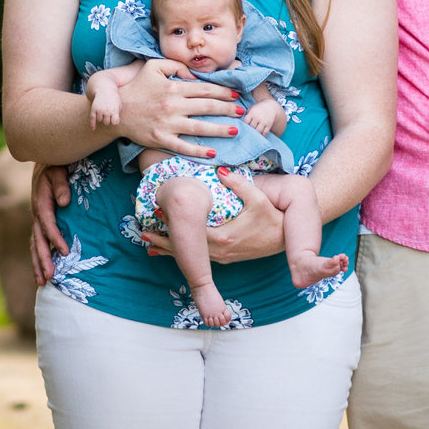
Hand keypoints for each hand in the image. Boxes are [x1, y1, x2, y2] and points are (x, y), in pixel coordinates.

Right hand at [29, 162, 71, 284]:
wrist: (46, 159)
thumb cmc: (56, 163)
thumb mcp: (58, 168)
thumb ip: (61, 183)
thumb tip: (64, 202)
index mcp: (40, 200)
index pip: (47, 222)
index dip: (55, 237)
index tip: (65, 252)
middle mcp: (36, 212)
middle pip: (38, 240)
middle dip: (43, 259)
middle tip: (50, 278)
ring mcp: (36, 219)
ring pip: (35, 245)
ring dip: (38, 263)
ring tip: (42, 283)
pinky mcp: (39, 222)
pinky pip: (37, 242)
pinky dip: (38, 257)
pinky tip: (40, 272)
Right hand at [86, 73, 122, 128]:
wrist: (104, 88)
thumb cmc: (114, 98)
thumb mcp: (119, 104)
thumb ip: (118, 113)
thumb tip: (115, 123)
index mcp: (114, 110)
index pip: (114, 122)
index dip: (114, 121)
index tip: (115, 118)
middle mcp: (106, 110)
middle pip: (106, 123)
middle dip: (108, 119)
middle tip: (108, 113)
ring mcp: (99, 110)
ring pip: (100, 121)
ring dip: (102, 118)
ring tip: (104, 112)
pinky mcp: (93, 109)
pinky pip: (92, 119)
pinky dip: (92, 124)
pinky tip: (93, 128)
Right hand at [110, 59, 245, 158]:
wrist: (117, 110)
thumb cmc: (137, 87)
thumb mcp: (153, 66)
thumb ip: (176, 65)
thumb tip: (194, 74)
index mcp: (173, 88)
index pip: (205, 89)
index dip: (223, 91)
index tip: (236, 94)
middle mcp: (173, 106)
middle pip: (207, 107)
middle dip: (227, 109)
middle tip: (242, 112)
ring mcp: (168, 124)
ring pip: (200, 128)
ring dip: (220, 129)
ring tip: (235, 130)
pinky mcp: (161, 139)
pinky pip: (183, 147)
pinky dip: (199, 151)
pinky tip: (213, 152)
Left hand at [141, 170, 285, 264]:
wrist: (284, 238)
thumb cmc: (271, 217)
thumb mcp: (257, 198)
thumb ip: (238, 184)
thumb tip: (220, 170)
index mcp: (223, 235)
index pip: (192, 232)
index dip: (174, 225)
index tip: (158, 215)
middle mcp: (220, 250)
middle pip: (186, 248)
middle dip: (164, 240)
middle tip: (143, 232)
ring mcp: (222, 256)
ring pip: (190, 256)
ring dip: (170, 249)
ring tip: (149, 243)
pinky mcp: (225, 258)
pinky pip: (199, 258)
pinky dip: (183, 255)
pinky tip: (171, 252)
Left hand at [245, 96, 286, 136]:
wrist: (270, 106)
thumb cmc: (258, 108)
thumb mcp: (251, 109)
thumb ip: (247, 116)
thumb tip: (242, 125)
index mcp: (252, 112)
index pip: (246, 121)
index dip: (244, 125)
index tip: (244, 127)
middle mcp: (258, 117)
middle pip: (251, 127)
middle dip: (249, 130)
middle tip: (248, 132)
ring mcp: (264, 122)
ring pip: (258, 131)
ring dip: (255, 134)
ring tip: (253, 135)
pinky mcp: (269, 125)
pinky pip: (264, 133)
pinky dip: (261, 135)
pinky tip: (259, 135)